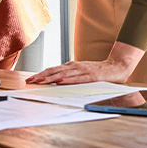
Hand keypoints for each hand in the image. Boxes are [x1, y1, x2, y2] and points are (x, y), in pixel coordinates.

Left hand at [25, 41, 143, 84]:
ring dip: (50, 78)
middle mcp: (75, 66)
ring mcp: (83, 70)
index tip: (30, 79)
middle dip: (41, 76)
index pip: (52, 69)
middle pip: (54, 70)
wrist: (116, 66)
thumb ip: (70, 75)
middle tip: (30, 81)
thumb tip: (55, 81)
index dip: (41, 74)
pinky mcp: (91, 76)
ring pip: (63, 74)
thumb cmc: (98, 71)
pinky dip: (67, 80)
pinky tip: (60, 81)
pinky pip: (77, 78)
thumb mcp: (81, 72)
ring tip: (40, 81)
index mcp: (71, 66)